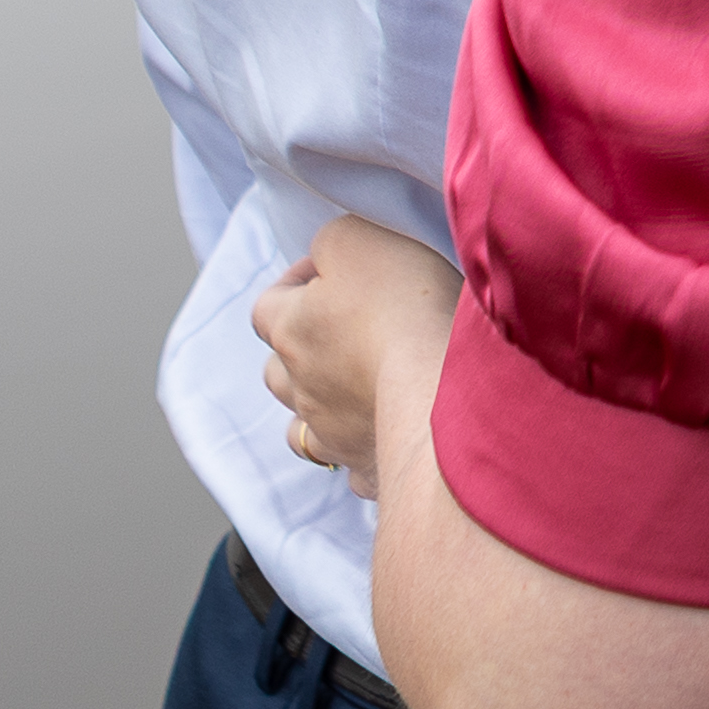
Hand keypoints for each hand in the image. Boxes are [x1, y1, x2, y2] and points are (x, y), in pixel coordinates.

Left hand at [253, 216, 462, 502]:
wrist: (441, 394)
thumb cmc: (403, 311)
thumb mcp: (359, 239)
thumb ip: (332, 241)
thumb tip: (326, 255)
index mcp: (289, 330)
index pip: (267, 305)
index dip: (297, 285)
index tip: (334, 274)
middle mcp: (298, 387)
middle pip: (278, 370)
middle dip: (304, 351)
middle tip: (350, 333)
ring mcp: (330, 434)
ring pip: (304, 423)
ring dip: (323, 404)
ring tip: (362, 388)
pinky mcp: (367, 469)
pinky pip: (352, 463)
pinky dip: (363, 448)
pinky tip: (389, 435)